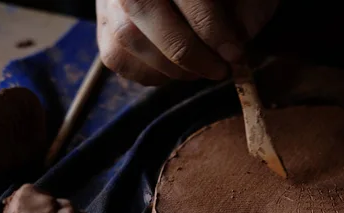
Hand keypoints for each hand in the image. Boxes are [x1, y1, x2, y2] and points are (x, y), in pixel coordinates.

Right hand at [96, 0, 279, 85]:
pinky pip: (119, 60)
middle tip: (220, 70)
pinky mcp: (102, 27)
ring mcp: (109, 3)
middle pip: (151, 17)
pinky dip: (151, 74)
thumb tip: (233, 51)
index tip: (235, 55)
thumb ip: (241, 12)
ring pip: (130, 39)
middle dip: (193, 55)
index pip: (190, 0)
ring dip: (172, 68)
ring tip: (199, 69)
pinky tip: (174, 68)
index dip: (215, 32)